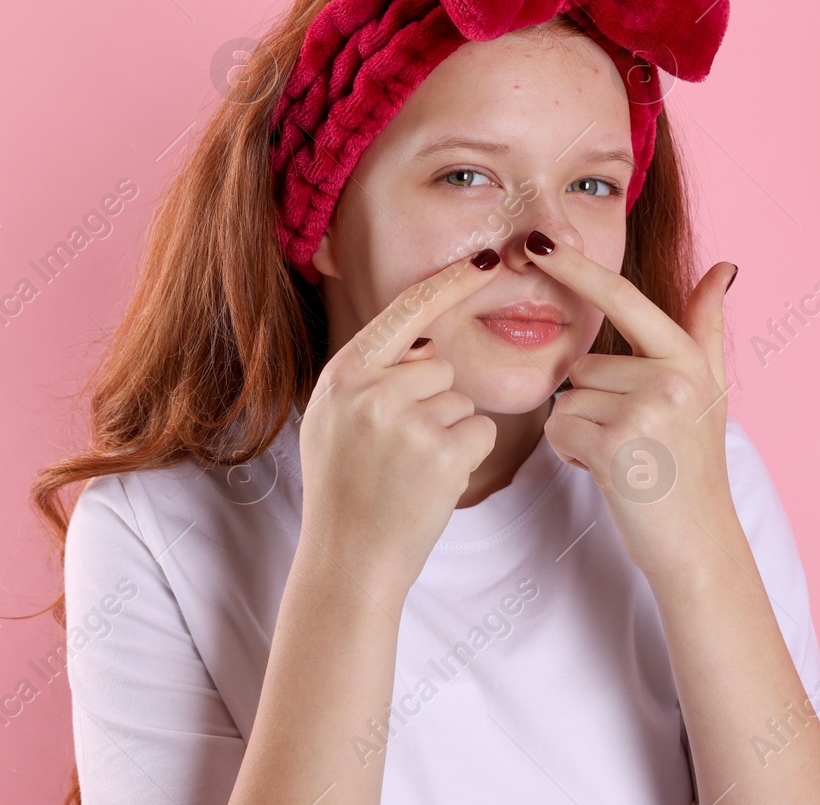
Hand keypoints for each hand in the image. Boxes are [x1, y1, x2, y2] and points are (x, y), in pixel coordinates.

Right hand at [297, 250, 504, 604]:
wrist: (347, 559)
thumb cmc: (344, 490)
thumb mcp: (333, 419)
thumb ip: (371, 378)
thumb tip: (428, 346)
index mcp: (344, 374)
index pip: (406, 313)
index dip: (449, 284)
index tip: (486, 261)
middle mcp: (372, 389)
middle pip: (440, 367)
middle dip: (433, 403)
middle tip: (399, 452)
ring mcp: (406, 420)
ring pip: (461, 400)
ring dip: (450, 432)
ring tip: (410, 470)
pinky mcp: (442, 451)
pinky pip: (480, 429)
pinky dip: (467, 454)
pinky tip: (433, 481)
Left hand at [523, 231, 737, 578]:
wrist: (698, 540)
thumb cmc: (694, 464)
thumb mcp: (709, 389)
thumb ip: (706, 326)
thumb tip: (724, 267)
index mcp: (687, 359)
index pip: (624, 300)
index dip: (578, 269)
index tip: (537, 242)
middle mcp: (670, 378)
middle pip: (584, 365)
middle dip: (592, 402)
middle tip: (632, 438)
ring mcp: (645, 411)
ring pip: (568, 398)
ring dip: (581, 430)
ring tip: (624, 456)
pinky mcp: (616, 445)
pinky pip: (559, 428)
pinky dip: (570, 453)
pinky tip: (608, 472)